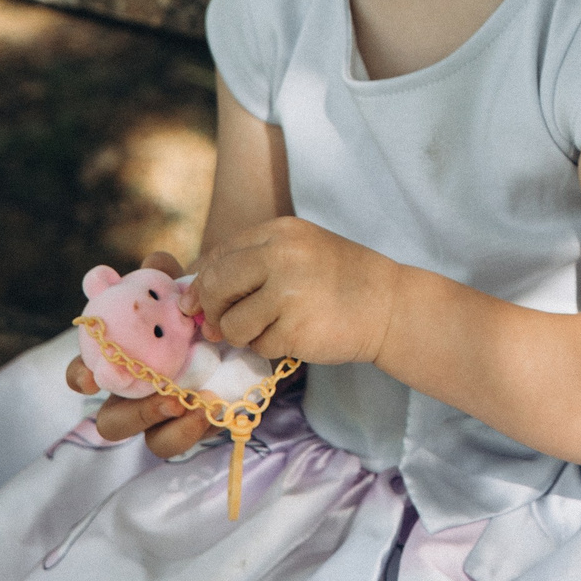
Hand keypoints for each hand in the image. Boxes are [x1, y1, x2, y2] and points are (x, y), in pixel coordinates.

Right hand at [67, 251, 207, 458]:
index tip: (92, 377)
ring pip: (150, 441)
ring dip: (165, 425)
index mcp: (119, 360)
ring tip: (186, 403)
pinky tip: (211, 408)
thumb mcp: (180, 287)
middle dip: (132, 414)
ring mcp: (163, 417)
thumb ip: (165, 273)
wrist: (234, 324)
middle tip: (161, 394)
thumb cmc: (192, 307)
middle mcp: (135, 396)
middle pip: (111, 422)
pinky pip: (182, 441)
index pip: (84, 373)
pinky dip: (192, 429)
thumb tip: (153, 261)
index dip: (82, 376)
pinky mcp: (192, 427)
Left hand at [188, 216, 395, 363]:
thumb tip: (191, 298)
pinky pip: (259, 346)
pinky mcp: (296, 328)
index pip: (220, 256)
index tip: (197, 305)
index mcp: (280, 232)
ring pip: (232, 324)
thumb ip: (250, 266)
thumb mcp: (298, 253)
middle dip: (213, 311)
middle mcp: (282, 256)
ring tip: (271, 328)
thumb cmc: (339, 279)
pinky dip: (270, 348)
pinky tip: (295, 336)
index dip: (202, 284)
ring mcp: (289, 292)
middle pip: (216, 287)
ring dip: (244, 335)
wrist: (389, 304)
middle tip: (225, 325)